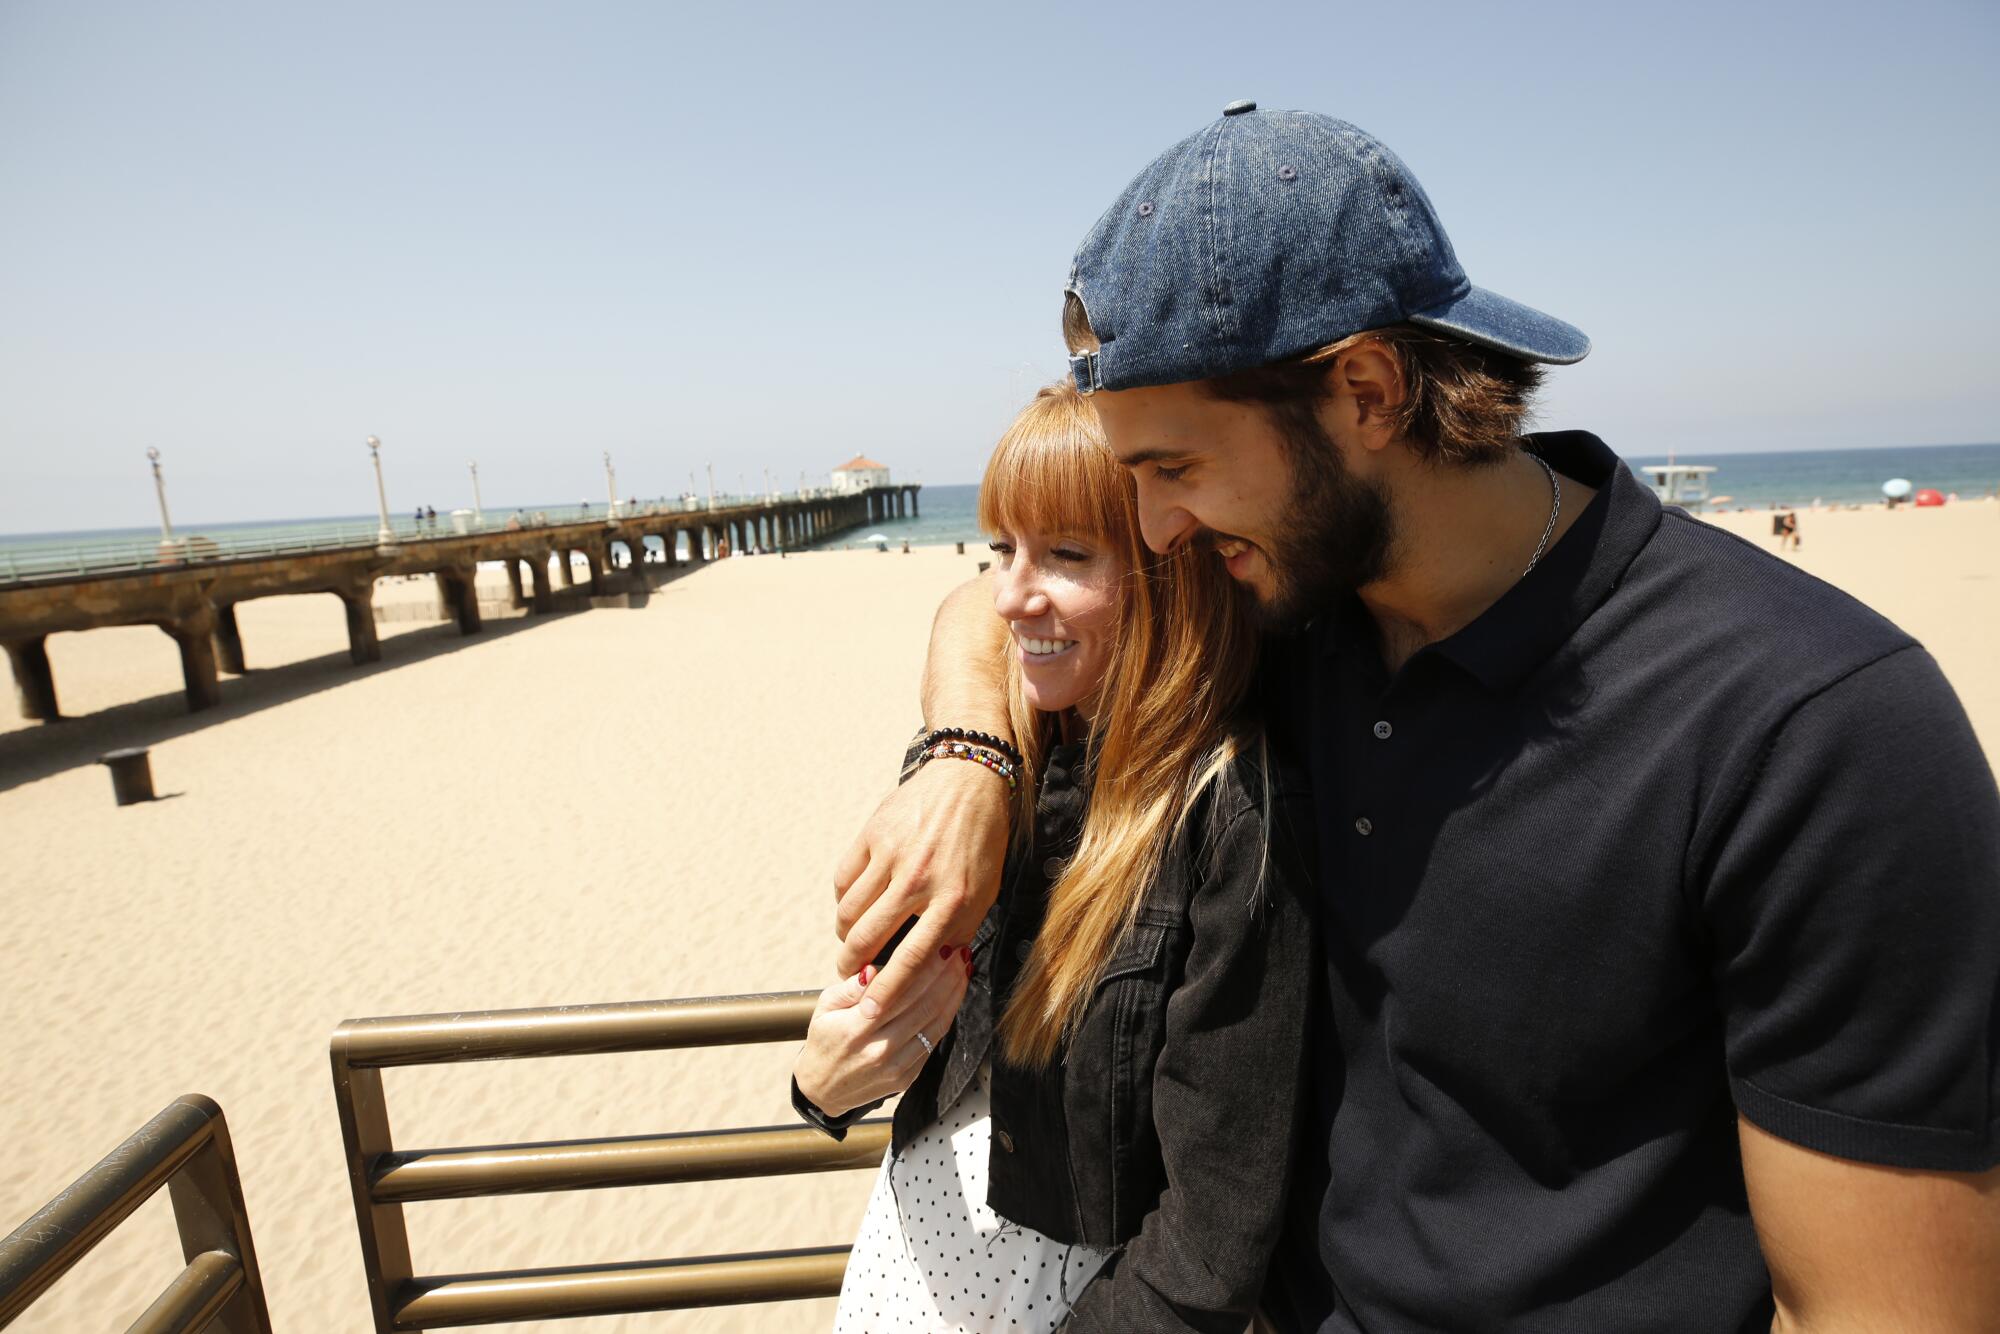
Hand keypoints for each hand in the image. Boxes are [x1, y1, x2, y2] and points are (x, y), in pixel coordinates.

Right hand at [793, 945, 973, 1118]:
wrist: (823, 1090)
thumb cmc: (824, 1041)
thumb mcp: (824, 1008)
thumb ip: (850, 987)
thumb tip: (874, 968)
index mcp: (855, 1029)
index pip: (899, 992)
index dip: (924, 968)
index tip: (938, 946)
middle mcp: (879, 1050)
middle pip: (923, 1006)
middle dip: (945, 976)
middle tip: (958, 950)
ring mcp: (895, 1067)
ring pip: (935, 1024)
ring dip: (953, 994)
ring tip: (962, 969)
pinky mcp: (906, 1078)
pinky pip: (932, 1042)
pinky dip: (947, 1016)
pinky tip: (953, 996)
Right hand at [832, 757, 1009, 1019]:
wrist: (969, 781)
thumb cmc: (981, 841)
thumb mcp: (984, 892)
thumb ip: (960, 931)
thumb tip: (939, 971)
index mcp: (952, 899)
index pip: (910, 960)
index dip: (886, 992)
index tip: (869, 1013)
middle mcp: (919, 880)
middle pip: (866, 939)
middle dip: (851, 966)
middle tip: (849, 974)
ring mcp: (892, 855)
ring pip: (848, 911)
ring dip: (844, 934)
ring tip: (850, 941)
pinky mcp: (872, 834)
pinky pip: (843, 879)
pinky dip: (843, 899)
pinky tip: (852, 905)